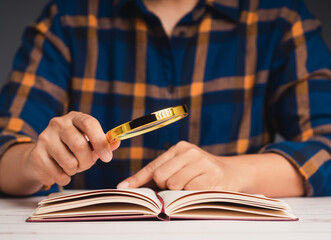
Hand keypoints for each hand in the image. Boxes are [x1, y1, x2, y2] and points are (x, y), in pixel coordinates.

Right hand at [26, 111, 119, 186]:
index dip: (100, 141)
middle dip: (87, 161)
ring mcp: (45, 138)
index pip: (89, 123)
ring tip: (71, 166)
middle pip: (80, 145)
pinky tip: (60, 172)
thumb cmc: (72, 149)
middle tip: (86, 164)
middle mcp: (58, 124)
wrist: (43, 157)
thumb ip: (104, 143)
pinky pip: (58, 174)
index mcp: (75, 118)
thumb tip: (116, 142)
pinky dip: (64, 178)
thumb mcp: (90, 143)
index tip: (107, 158)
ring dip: (75, 170)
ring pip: (69, 162)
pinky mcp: (36, 154)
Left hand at [117, 141, 242, 190]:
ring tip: (191, 188)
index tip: (123, 189)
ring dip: (179, 193)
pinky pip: (190, 192)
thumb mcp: (182, 167)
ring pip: (174, 185)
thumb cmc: (201, 173)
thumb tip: (130, 187)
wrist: (233, 173)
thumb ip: (160, 174)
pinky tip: (201, 190)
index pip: (154, 166)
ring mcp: (202, 162)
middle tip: (177, 188)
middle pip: (162, 177)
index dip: (138, 179)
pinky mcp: (213, 176)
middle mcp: (190, 152)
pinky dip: (191, 196)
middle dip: (165, 188)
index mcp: (180, 148)